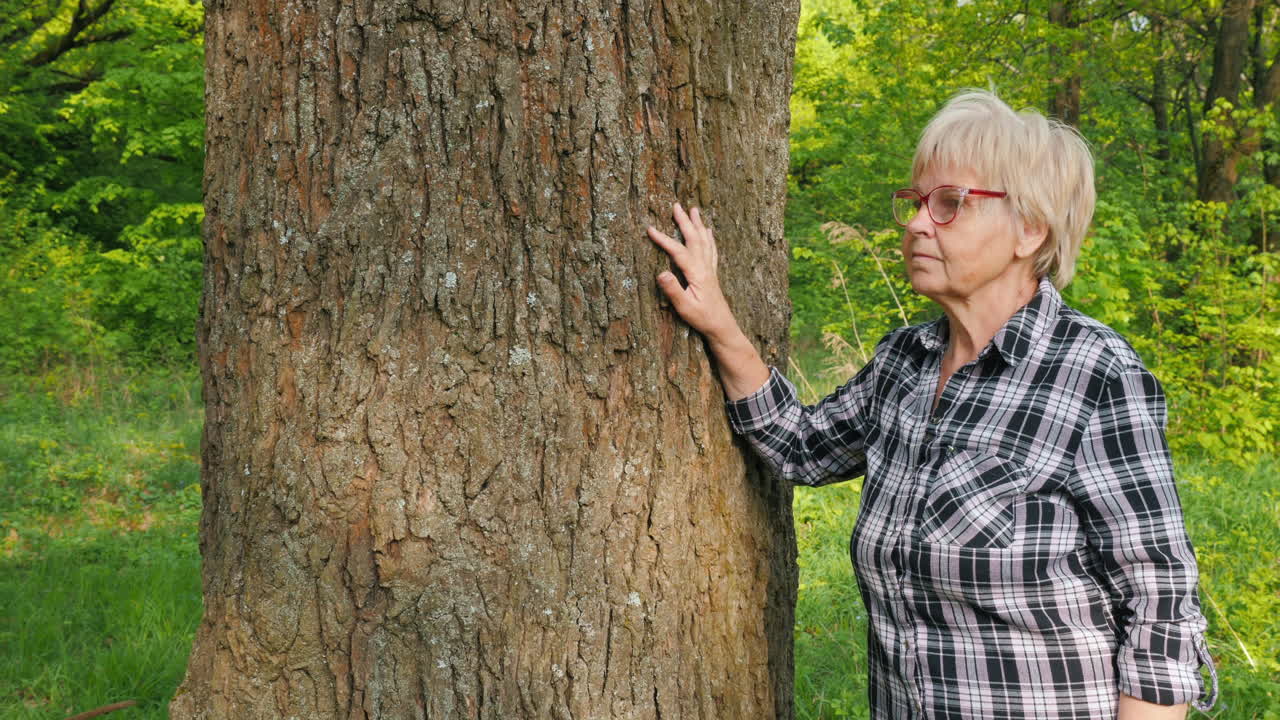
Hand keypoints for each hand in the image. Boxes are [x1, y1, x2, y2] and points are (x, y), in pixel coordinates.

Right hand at [646, 201, 769, 399]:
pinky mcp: (713, 273)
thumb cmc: (702, 318)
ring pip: (704, 241)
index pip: (678, 251)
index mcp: (697, 274)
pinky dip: (709, 237)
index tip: (650, 228)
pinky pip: (712, 249)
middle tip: (676, 205)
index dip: (664, 239)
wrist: (722, 326)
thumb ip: (673, 290)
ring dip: (698, 224)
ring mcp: (710, 269)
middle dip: (684, 221)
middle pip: (694, 239)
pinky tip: (708, 231)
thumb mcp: (685, 308)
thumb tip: (661, 272)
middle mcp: (705, 267)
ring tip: (694, 209)